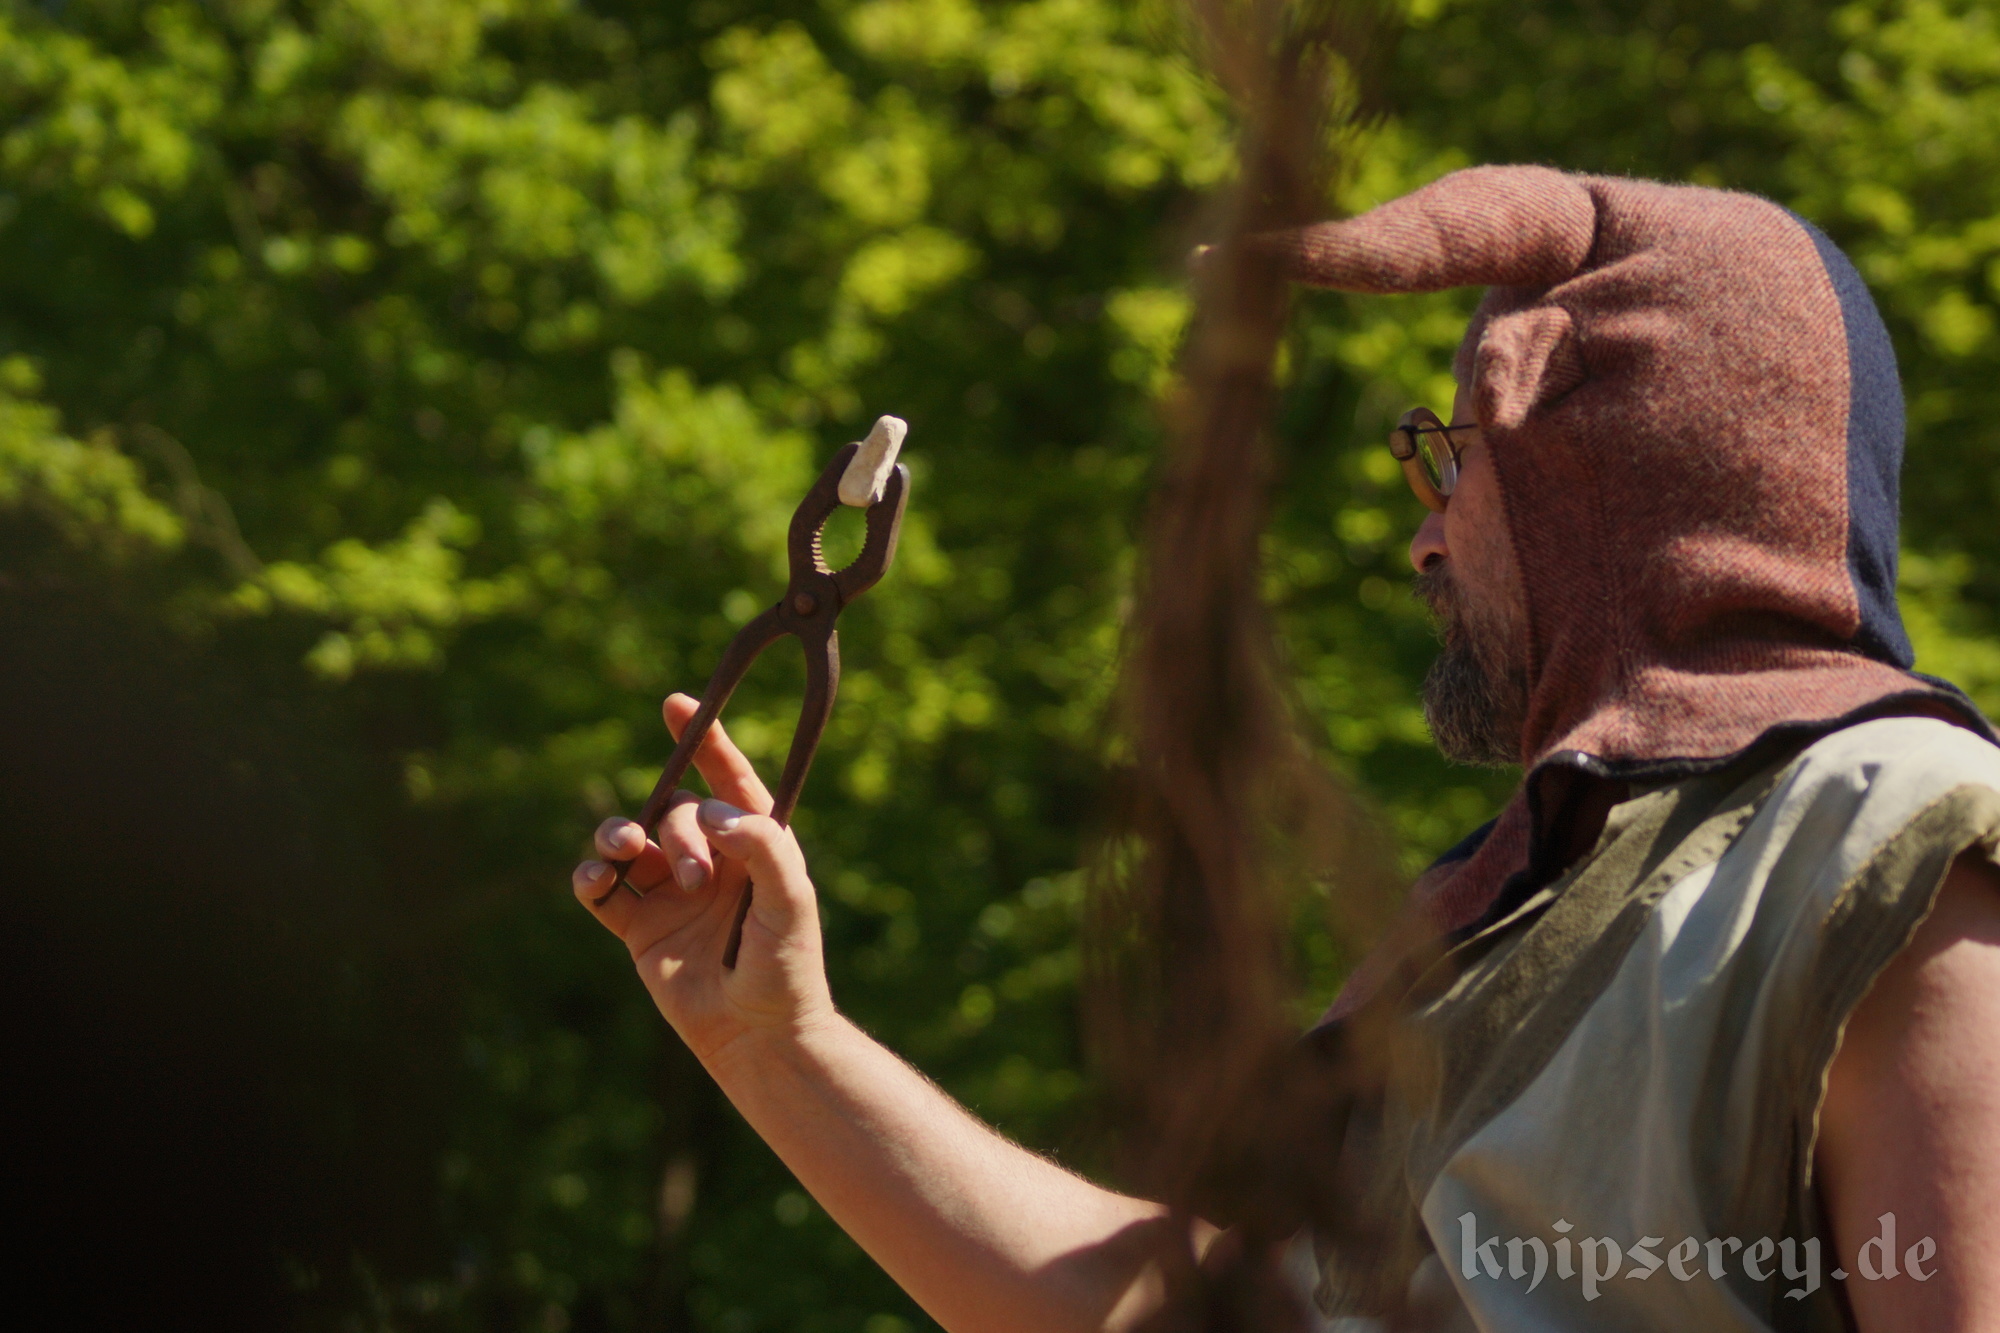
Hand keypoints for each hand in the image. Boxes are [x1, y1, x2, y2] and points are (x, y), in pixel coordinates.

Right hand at [572, 693, 834, 1069]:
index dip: (704, 741)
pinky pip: (603, 888)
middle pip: (674, 810)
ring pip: (630, 838)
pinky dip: (592, 877)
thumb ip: (762, 845)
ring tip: (623, 851)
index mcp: (754, 844)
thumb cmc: (787, 967)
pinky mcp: (640, 928)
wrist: (758, 1036)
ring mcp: (672, 893)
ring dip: (619, 833)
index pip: (728, 779)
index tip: (676, 704)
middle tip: (696, 879)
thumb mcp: (789, 899)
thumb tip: (713, 809)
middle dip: (676, 830)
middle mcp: (711, 861)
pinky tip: (596, 880)